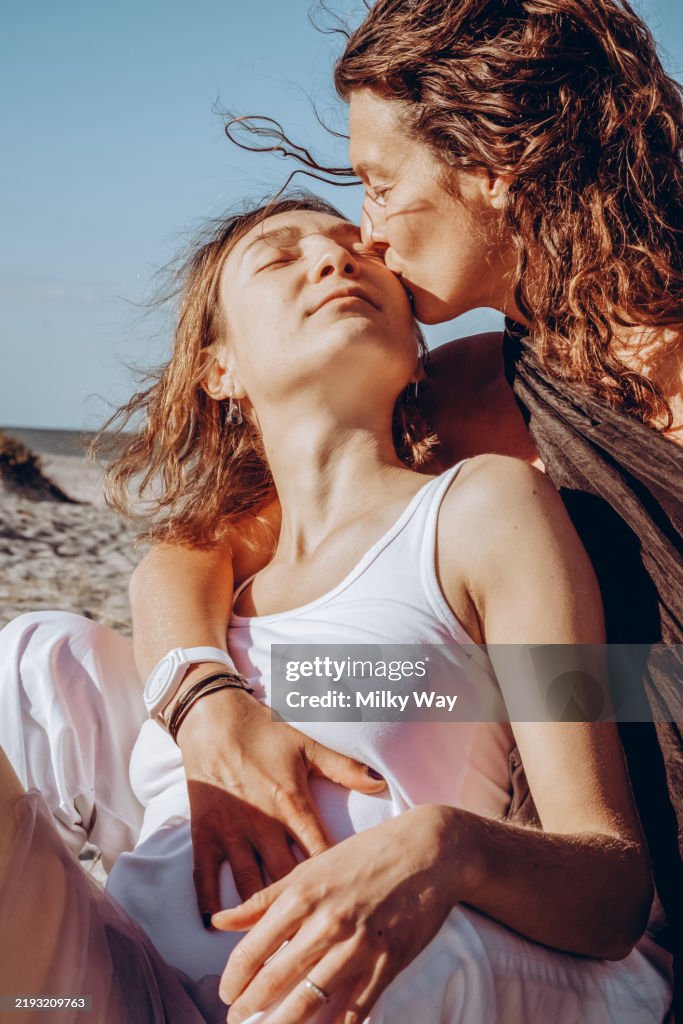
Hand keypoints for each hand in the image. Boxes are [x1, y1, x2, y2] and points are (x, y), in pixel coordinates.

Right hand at [176, 688, 386, 922]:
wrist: (214, 719)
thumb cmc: (265, 732)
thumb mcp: (307, 745)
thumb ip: (344, 767)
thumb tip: (380, 784)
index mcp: (292, 805)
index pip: (320, 854)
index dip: (335, 884)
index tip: (349, 910)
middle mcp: (262, 825)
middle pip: (287, 880)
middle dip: (301, 914)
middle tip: (316, 943)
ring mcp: (231, 832)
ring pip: (249, 886)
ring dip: (259, 919)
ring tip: (273, 948)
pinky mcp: (204, 833)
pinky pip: (206, 875)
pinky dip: (209, 903)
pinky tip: (216, 929)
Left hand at [213, 804, 458, 1023]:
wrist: (426, 852)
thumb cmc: (364, 856)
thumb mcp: (310, 867)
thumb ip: (264, 898)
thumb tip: (218, 920)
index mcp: (301, 895)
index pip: (253, 949)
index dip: (234, 979)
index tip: (226, 994)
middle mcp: (325, 923)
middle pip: (275, 980)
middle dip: (250, 1008)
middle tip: (238, 1021)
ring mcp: (357, 946)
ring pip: (309, 1002)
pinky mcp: (386, 964)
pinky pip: (353, 1010)